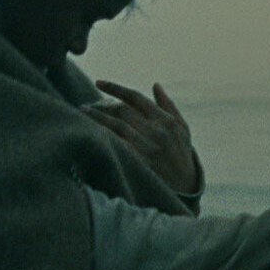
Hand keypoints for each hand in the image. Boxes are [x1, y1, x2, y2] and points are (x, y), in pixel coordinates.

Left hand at [85, 81, 200, 194]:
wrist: (185, 187)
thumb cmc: (182, 155)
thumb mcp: (182, 129)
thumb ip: (169, 106)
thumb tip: (155, 85)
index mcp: (166, 120)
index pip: (135, 97)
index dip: (115, 88)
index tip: (99, 82)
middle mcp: (156, 131)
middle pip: (123, 109)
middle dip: (103, 104)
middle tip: (89, 104)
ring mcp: (147, 147)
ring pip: (116, 124)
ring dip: (97, 116)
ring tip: (83, 110)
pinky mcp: (139, 161)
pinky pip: (116, 143)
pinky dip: (103, 134)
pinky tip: (91, 131)